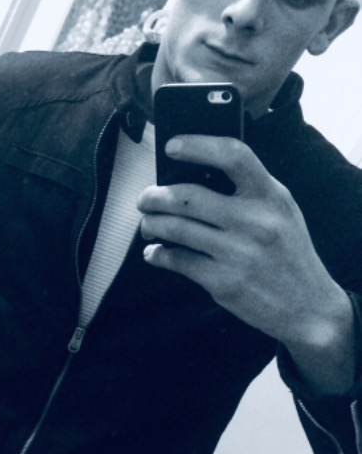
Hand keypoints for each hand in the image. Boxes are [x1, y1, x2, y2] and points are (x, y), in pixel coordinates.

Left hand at [137, 135, 355, 394]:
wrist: (309, 307)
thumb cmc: (287, 253)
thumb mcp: (281, 212)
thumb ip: (247, 192)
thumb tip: (190, 174)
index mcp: (271, 195)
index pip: (233, 156)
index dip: (196, 146)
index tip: (171, 146)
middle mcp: (256, 221)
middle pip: (187, 196)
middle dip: (154, 196)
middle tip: (145, 199)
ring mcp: (239, 253)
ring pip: (175, 228)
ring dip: (152, 225)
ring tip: (148, 225)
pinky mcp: (224, 282)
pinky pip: (177, 260)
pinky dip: (158, 254)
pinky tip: (155, 252)